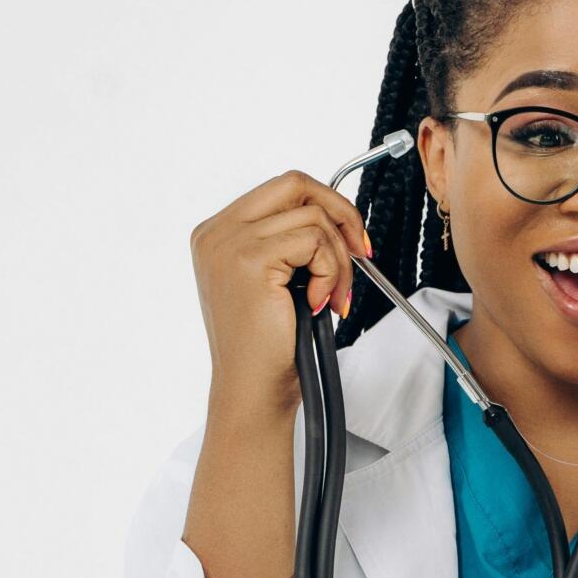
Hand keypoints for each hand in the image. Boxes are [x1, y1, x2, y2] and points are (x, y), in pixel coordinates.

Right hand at [189, 170, 373, 421]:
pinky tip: (318, 304)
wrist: (253, 392)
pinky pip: (315, 241)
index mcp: (218, 234)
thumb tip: (335, 216)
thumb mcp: (276, 282)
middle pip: (296, 185)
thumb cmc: (267, 350)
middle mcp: (216, 233)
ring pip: (313, 218)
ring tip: (332, 298)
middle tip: (361, 253)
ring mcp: (229, 244)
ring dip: (338, 261)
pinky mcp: (249, 260)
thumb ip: (289, 242)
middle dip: (342, 216)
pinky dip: (331, 273)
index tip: (353, 243)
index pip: (282, 189)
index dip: (326, 208)